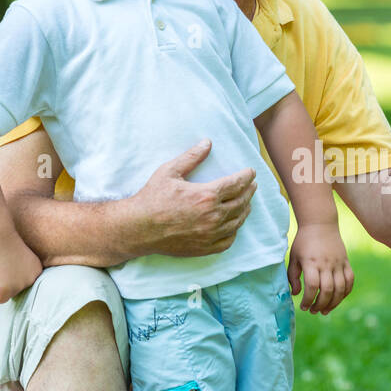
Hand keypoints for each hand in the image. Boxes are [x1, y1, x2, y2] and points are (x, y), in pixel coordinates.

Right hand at [0, 233, 42, 303]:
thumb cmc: (5, 242)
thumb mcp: (18, 258)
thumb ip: (19, 271)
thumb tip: (10, 284)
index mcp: (37, 270)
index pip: (24, 283)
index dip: (12, 275)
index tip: (9, 262)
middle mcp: (32, 279)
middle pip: (16, 291)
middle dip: (6, 281)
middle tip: (1, 264)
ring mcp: (21, 285)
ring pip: (8, 295)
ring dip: (0, 284)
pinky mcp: (8, 289)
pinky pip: (0, 299)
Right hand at [127, 139, 256, 256]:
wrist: (138, 228)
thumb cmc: (152, 198)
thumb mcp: (170, 171)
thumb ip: (191, 157)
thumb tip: (207, 143)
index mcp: (206, 195)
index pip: (236, 184)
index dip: (246, 176)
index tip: (251, 172)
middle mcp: (212, 216)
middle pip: (241, 201)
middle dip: (249, 191)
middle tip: (252, 185)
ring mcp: (210, 234)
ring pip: (237, 221)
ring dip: (245, 209)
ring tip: (246, 202)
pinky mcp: (205, 247)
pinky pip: (228, 240)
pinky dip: (234, 230)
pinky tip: (233, 224)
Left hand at [287, 224, 353, 313]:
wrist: (321, 224)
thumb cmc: (304, 242)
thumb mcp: (293, 257)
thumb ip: (292, 276)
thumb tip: (296, 294)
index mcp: (311, 262)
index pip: (312, 286)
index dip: (308, 300)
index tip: (303, 307)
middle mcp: (326, 264)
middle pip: (327, 290)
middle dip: (320, 305)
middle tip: (313, 311)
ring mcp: (338, 263)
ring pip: (340, 288)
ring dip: (333, 303)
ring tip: (324, 310)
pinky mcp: (346, 262)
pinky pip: (350, 281)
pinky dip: (345, 293)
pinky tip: (337, 299)